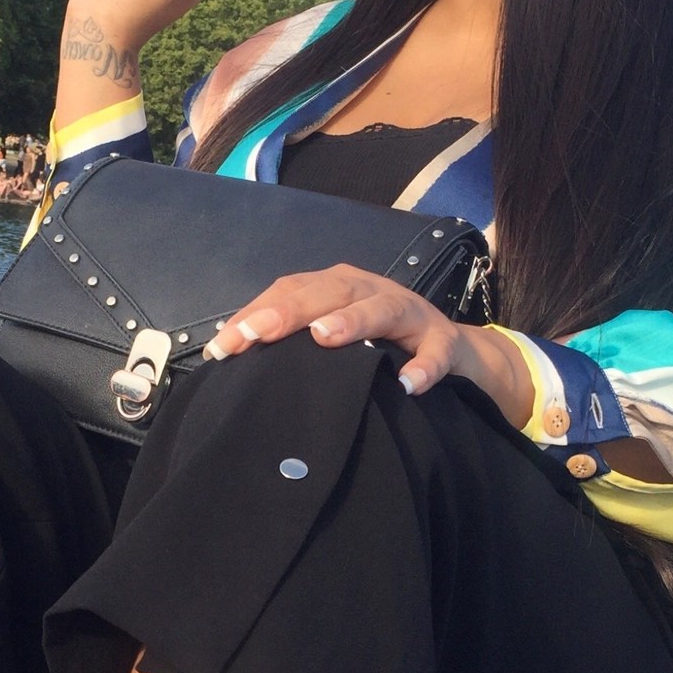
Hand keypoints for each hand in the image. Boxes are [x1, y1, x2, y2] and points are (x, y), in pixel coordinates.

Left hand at [199, 265, 475, 397]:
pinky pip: (436, 351)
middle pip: (329, 291)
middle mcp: (370, 290)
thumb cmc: (375, 344)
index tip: (224, 346)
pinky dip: (424, 366)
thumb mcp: (331, 337)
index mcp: (337, 287)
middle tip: (258, 334)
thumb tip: (227, 358)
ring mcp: (410, 312)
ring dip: (354, 320)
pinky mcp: (443, 341)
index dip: (256, 314)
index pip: (290, 291)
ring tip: (324, 336)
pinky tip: (407, 384)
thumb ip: (289, 344)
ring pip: (382, 308)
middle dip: (290, 311)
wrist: (448, 350)